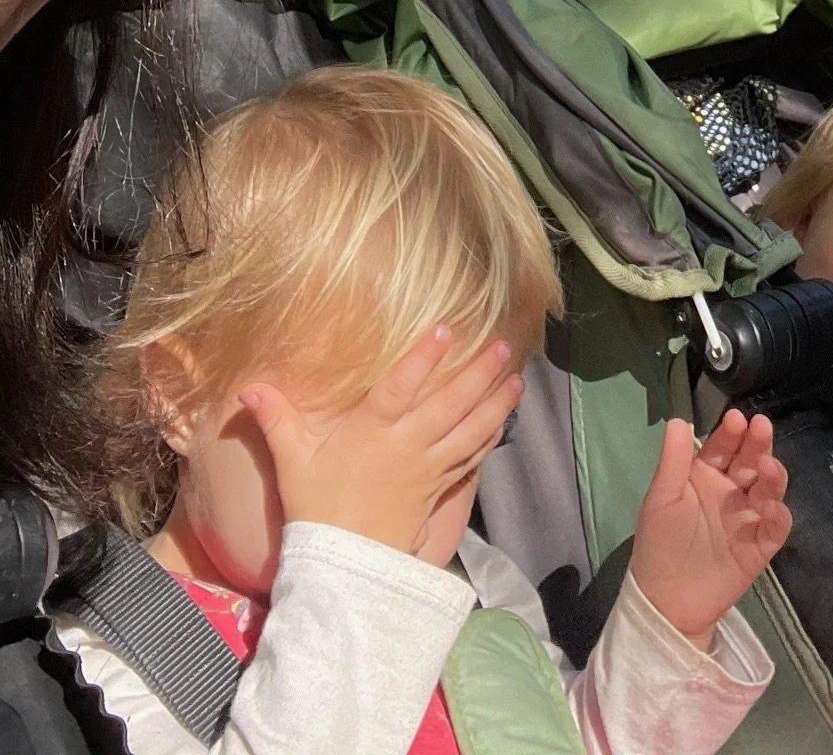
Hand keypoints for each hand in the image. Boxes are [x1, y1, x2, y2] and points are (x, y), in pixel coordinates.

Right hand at [240, 327, 520, 560]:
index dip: (423, 357)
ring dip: (495, 403)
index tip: (446, 330)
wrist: (340, 568)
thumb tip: (248, 388)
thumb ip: (276, 419)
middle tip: (502, 345)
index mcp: (371, 432)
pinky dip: (488, 439)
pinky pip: (469, 460)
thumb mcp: (292, 461)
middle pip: (450, 403)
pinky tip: (502, 423)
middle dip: (478, 373)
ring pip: (469, 430)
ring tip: (516, 379)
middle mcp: (405, 446)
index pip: (401, 386)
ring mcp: (426, 469)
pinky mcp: (437, 491)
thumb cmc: (315, 508)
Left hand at [628, 411, 790, 648]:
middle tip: (761, 427)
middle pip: (751, 461)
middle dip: (758, 444)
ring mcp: (748, 519)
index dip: (731, 433)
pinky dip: (779, 517)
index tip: (736, 418)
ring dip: (773, 475)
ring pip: (769, 489)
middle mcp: (731, 492)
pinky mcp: (759, 548)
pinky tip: (772, 508)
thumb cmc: (659, 543)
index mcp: (705, 476)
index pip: (723, 447)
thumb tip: (677, 419)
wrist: (665, 602)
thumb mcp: (661, 499)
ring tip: (767, 466)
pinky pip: (775, 528)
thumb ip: (673, 461)